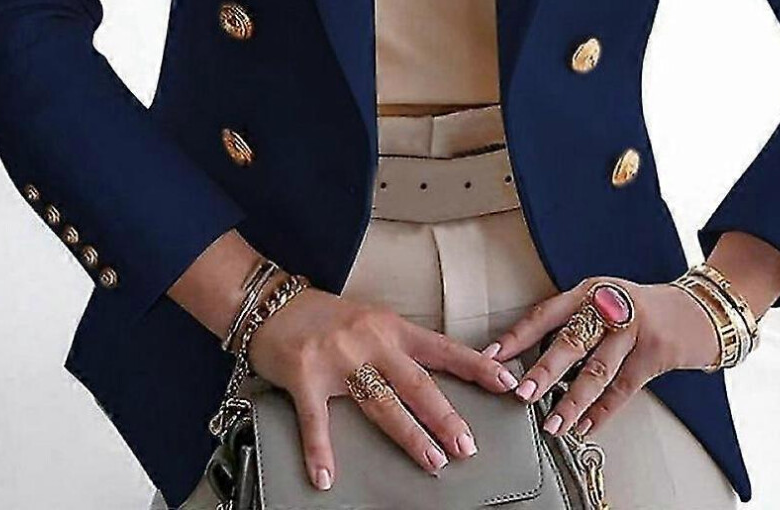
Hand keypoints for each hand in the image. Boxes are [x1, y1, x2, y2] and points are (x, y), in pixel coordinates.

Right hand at [248, 285, 519, 489]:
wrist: (274, 302)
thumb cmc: (327, 316)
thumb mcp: (372, 320)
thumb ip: (401, 344)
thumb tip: (439, 371)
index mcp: (392, 327)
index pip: (442, 348)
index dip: (475, 366)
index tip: (506, 382)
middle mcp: (370, 341)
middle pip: (416, 382)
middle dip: (445, 416)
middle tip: (467, 445)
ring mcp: (338, 359)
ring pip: (380, 402)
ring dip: (408, 435)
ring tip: (431, 462)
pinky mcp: (304, 377)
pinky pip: (316, 421)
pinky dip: (320, 451)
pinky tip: (326, 478)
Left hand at [486, 277, 719, 438]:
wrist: (697, 309)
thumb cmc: (641, 308)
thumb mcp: (605, 300)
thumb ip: (574, 320)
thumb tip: (530, 356)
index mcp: (590, 290)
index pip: (546, 313)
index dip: (518, 336)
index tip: (493, 356)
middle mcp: (610, 306)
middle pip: (571, 341)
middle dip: (544, 371)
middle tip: (522, 392)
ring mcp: (635, 330)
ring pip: (597, 370)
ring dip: (571, 400)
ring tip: (552, 421)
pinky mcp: (656, 354)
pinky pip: (624, 388)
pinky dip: (602, 412)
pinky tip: (584, 426)